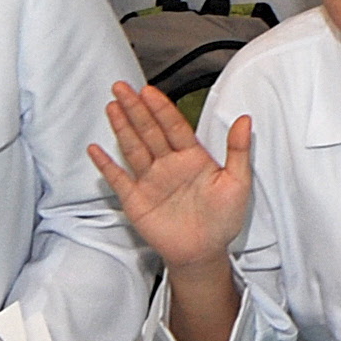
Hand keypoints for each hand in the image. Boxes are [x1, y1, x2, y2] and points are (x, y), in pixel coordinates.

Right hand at [88, 82, 253, 264]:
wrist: (204, 253)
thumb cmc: (223, 219)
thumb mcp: (237, 183)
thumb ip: (238, 151)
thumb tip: (245, 119)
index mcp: (192, 157)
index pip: (174, 126)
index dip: (161, 108)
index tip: (149, 91)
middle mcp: (168, 164)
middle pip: (149, 131)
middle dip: (136, 109)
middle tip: (122, 87)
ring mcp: (150, 181)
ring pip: (133, 148)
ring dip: (122, 128)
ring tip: (112, 106)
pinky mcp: (136, 200)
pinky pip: (118, 179)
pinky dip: (106, 165)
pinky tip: (95, 149)